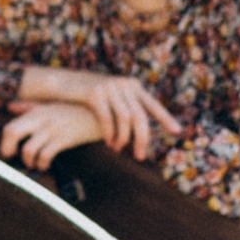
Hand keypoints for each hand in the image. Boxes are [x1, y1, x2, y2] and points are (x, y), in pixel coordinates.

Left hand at [0, 101, 102, 170]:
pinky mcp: (64, 139)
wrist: (100, 113)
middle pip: (12, 133)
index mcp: (35, 112)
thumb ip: (29, 107)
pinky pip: (46, 155)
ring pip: (28, 149)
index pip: (10, 126)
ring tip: (33, 163)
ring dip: (27, 161)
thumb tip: (10, 107)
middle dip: (7, 149)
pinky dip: (42, 164)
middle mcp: (40, 119)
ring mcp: (52, 129)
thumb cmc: (73, 110)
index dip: (4, 142)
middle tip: (13, 159)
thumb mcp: (50, 105)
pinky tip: (45, 165)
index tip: (8, 151)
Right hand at [17, 66, 179, 160]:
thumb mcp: (112, 96)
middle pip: (140, 116)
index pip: (152, 105)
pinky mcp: (94, 93)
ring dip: (123, 138)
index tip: (177, 132)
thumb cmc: (88, 96)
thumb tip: (142, 127)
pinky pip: (107, 118)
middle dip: (142, 139)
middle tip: (139, 156)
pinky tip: (108, 142)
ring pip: (125, 119)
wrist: (62, 84)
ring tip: (118, 149)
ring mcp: (109, 87)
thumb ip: (127, 105)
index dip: (165, 118)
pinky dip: (109, 133)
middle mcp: (124, 84)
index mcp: (132, 85)